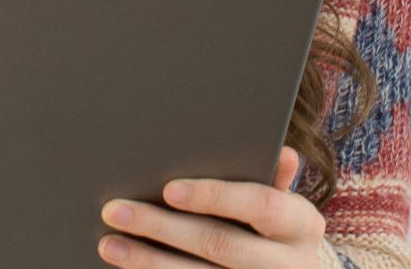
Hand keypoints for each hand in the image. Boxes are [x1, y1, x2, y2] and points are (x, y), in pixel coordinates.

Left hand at [96, 145, 324, 266]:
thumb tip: (282, 152)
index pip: (260, 205)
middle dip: (163, 227)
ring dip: (148, 261)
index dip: (216, 196)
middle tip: (116, 211)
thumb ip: (273, 181)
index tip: (169, 189)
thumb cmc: (279, 233)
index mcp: (301, 226)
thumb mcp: (287, 208)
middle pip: (220, 244)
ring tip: (109, 243)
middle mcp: (286, 264)